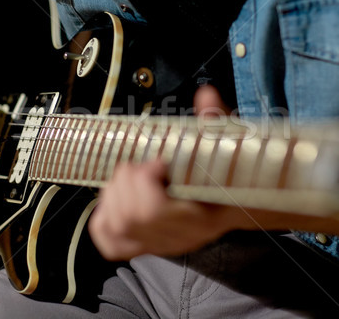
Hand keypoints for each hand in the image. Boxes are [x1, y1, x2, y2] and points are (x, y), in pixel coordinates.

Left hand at [89, 85, 236, 259]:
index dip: (145, 180)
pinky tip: (116, 196)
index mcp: (200, 217)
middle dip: (127, 181)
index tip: (159, 160)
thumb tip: (207, 95)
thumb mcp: (228, 145)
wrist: (235, 202)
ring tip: (131, 177)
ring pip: (116, 226)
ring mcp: (158, 243)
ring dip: (114, 193)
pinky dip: (103, 216)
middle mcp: (177, 237)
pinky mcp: (143, 244)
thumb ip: (215, 122)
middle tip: (141, 164)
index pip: (153, 211)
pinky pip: (109, 240)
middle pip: (129, 217)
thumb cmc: (229, 174)